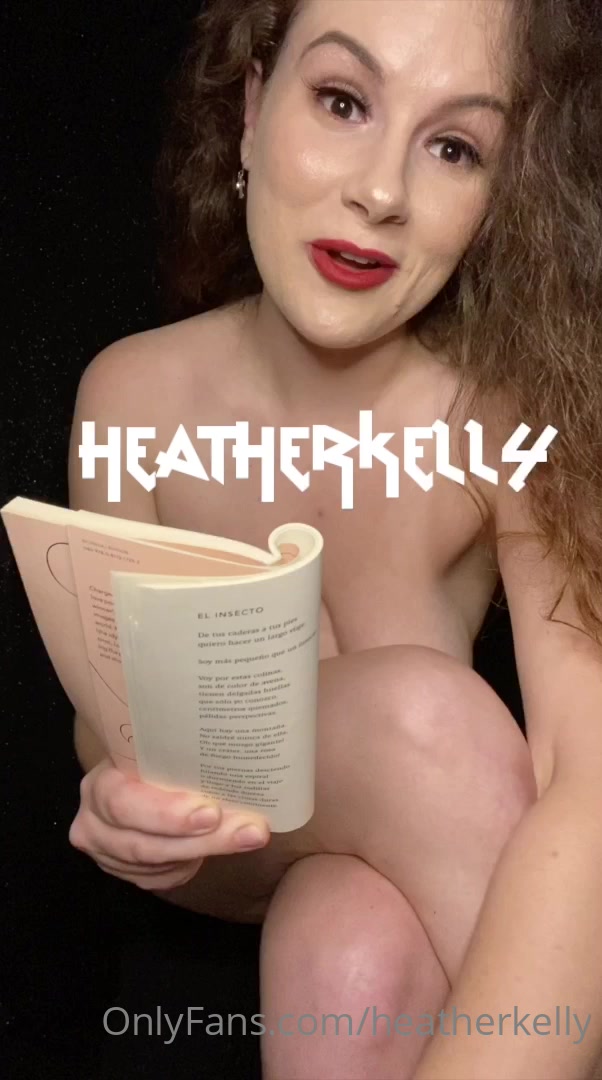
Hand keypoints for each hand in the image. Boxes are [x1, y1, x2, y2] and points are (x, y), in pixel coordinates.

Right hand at [69, 757, 270, 889]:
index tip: (212, 813)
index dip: (167, 814)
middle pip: (143, 843)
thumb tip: (240, 756)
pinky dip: (186, 866)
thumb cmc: (155, 757)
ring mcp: (104, 850)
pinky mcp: (120, 870)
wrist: (137, 776)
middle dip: (199, 841)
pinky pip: (157, 878)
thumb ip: (183, 757)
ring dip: (203, 853)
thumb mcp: (160, 750)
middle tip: (247, 832)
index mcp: (100, 781)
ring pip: (154, 864)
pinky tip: (210, 850)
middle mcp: (93, 819)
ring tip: (247, 837)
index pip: (124, 802)